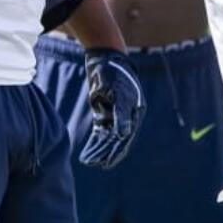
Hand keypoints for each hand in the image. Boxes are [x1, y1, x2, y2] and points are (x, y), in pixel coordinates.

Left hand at [79, 48, 145, 170]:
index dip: (116, 153)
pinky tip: (89, 150)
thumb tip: (121, 135)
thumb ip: (121, 115)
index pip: (125, 139)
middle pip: (116, 140)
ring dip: (98, 149)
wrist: (105, 58)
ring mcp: (115, 115)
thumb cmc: (114, 74)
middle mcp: (127, 116)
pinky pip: (101, 131)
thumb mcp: (118, 93)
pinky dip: (95, 140)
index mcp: (134, 113)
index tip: (106, 164)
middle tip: (93, 164)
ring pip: (107, 137)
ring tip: (87, 160)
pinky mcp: (104, 112)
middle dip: (105, 153)